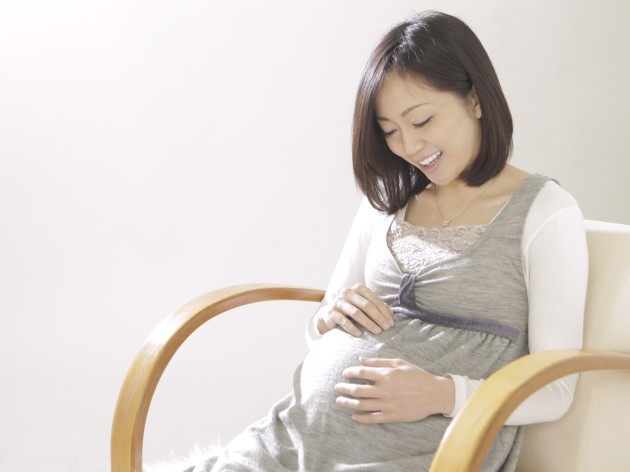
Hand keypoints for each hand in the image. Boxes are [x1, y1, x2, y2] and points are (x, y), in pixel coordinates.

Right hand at [317, 283, 393, 336]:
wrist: (329, 314)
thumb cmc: (351, 309)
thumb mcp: (364, 305)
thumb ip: (377, 306)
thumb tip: (391, 314)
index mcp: (359, 288)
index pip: (374, 300)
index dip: (384, 312)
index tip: (391, 323)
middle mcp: (348, 292)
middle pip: (366, 305)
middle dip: (378, 317)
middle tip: (387, 328)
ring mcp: (338, 302)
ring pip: (356, 313)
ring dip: (368, 323)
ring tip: (377, 332)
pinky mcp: (331, 313)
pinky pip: (344, 321)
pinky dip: (353, 328)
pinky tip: (360, 335)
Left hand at [334, 357, 454, 423]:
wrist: (435, 394)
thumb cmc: (417, 375)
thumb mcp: (399, 363)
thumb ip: (378, 361)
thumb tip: (360, 359)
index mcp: (386, 375)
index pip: (360, 373)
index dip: (349, 373)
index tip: (344, 374)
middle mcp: (384, 389)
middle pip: (357, 390)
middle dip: (344, 389)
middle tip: (337, 388)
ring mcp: (388, 404)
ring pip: (361, 405)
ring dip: (347, 403)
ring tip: (339, 401)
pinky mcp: (392, 416)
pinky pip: (372, 418)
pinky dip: (361, 418)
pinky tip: (354, 416)